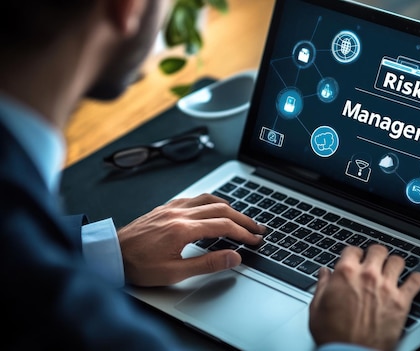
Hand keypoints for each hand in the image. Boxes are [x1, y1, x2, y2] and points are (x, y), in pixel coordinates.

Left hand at [118, 193, 264, 286]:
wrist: (109, 254)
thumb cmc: (137, 266)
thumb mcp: (174, 273)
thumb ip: (207, 264)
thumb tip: (233, 258)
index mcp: (183, 229)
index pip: (224, 226)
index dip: (243, 233)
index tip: (255, 240)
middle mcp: (179, 214)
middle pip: (221, 209)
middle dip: (243, 219)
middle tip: (256, 228)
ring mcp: (171, 208)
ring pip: (208, 199)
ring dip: (229, 207)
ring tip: (240, 217)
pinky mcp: (165, 208)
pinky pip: (194, 198)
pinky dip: (210, 201)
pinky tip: (212, 208)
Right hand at [309, 245, 419, 350]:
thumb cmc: (332, 334)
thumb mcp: (317, 307)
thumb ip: (322, 286)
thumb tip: (325, 273)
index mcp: (345, 273)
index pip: (353, 250)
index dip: (354, 254)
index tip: (356, 259)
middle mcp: (367, 275)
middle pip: (378, 250)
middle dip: (376, 255)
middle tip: (376, 261)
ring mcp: (386, 287)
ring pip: (397, 261)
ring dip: (395, 264)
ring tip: (394, 269)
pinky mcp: (401, 301)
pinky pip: (416, 282)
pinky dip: (419, 279)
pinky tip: (419, 279)